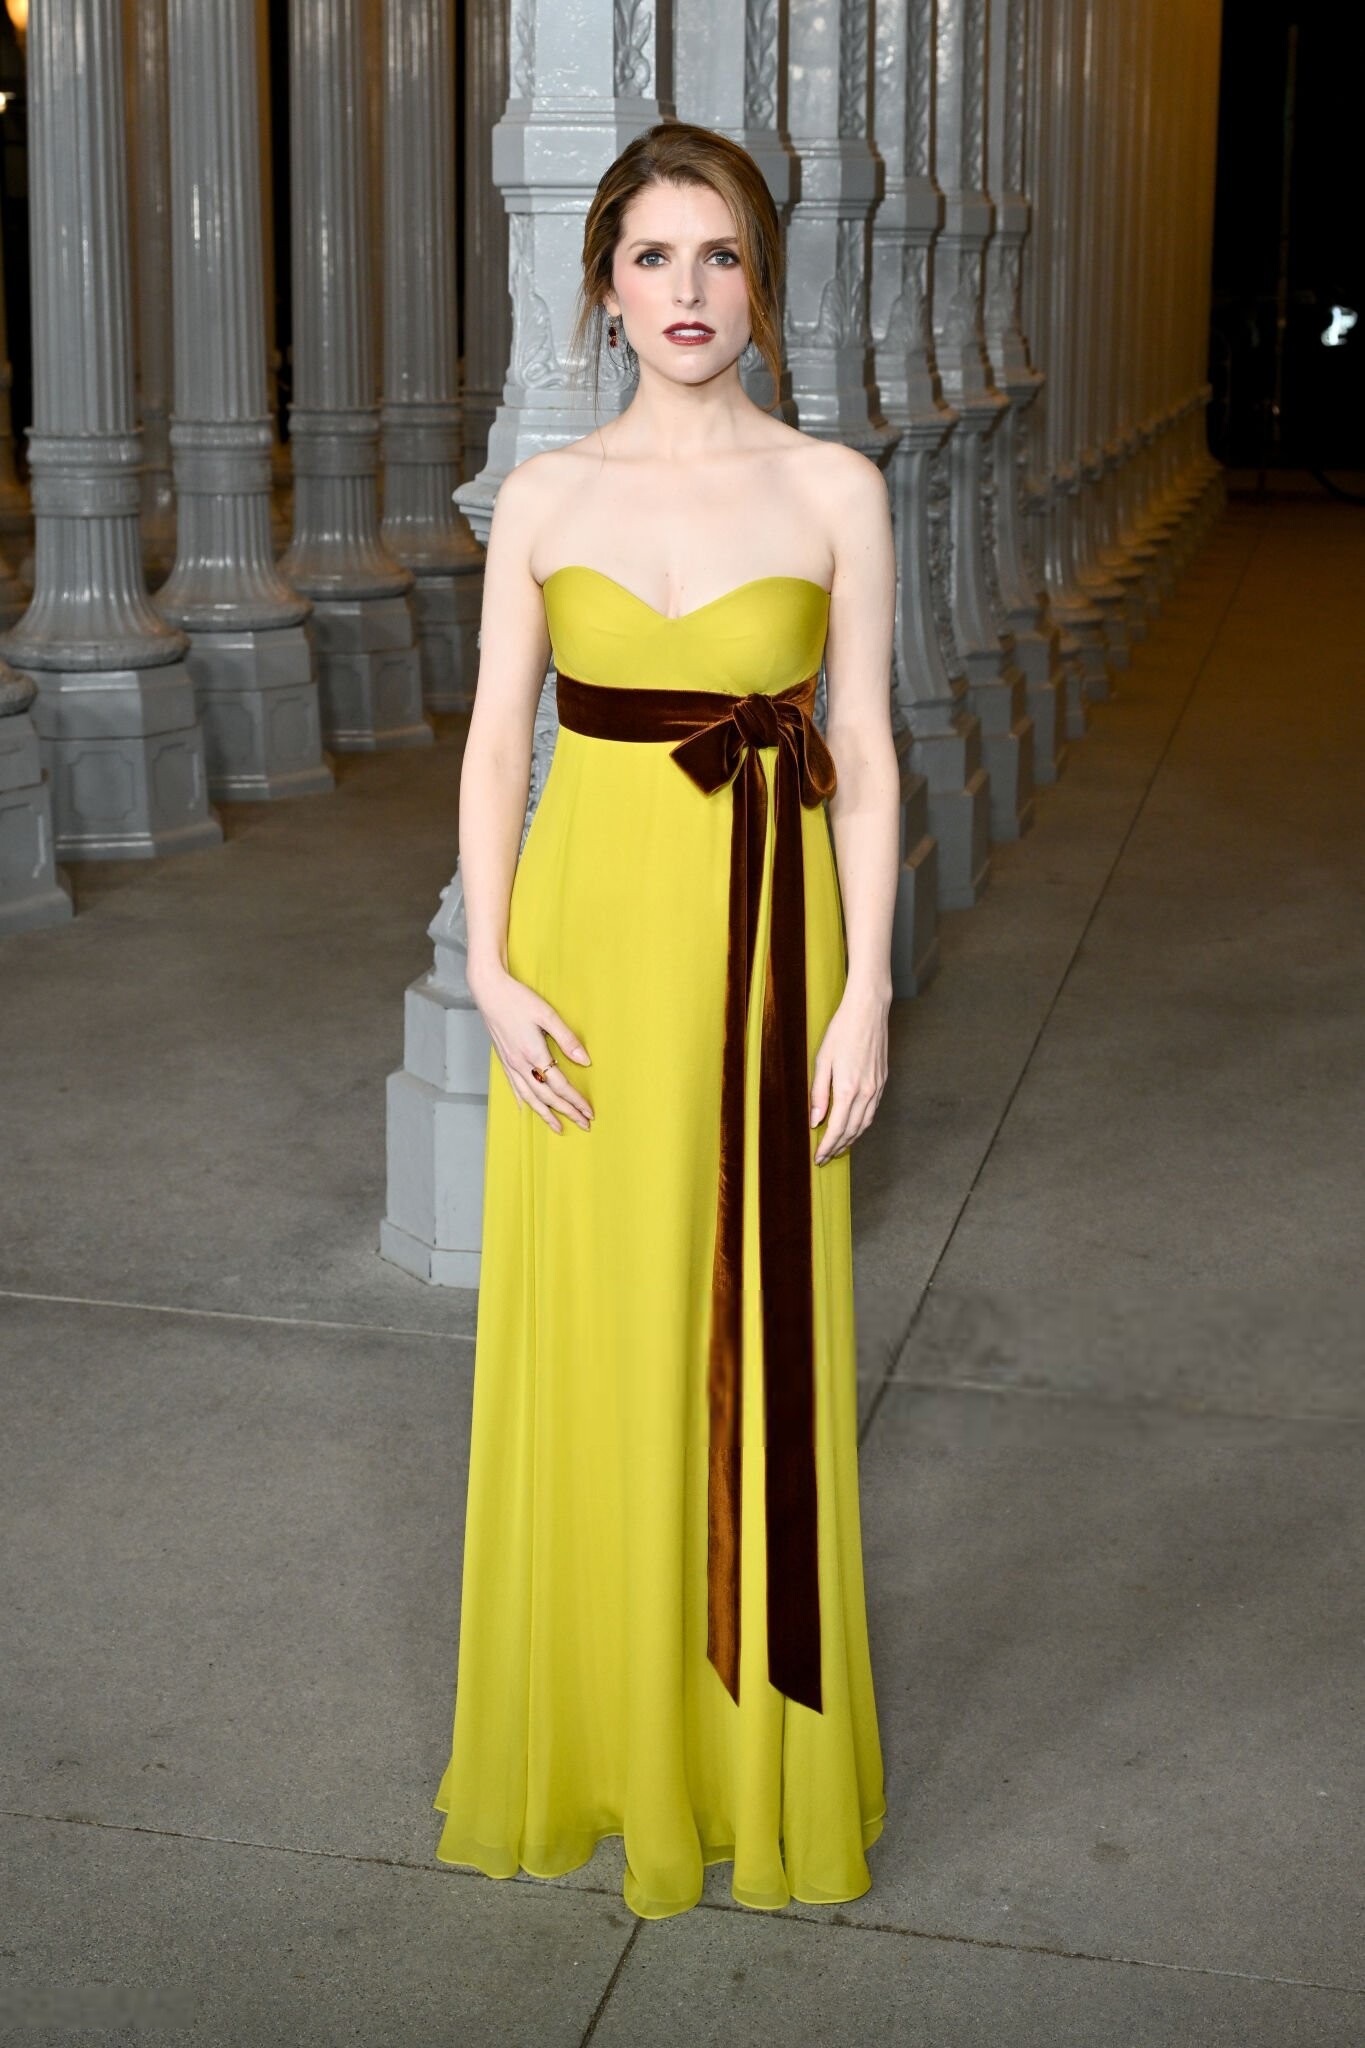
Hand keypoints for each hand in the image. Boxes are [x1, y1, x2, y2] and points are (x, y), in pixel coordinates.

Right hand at [469, 962, 593, 1133]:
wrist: (488, 990)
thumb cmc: (517, 999)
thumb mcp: (547, 1014)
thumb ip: (567, 1039)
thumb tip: (585, 1060)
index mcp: (533, 1054)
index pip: (559, 1085)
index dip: (576, 1101)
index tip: (589, 1112)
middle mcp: (520, 1064)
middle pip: (547, 1096)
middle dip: (566, 1112)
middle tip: (583, 1124)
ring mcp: (510, 1064)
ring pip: (529, 1097)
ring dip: (545, 1114)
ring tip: (558, 1127)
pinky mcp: (503, 1060)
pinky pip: (514, 1088)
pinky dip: (523, 1101)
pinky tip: (526, 1109)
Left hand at [810, 980, 888, 1164]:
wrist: (868, 1012)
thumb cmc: (842, 1031)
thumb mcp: (822, 1061)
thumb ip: (818, 1093)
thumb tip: (815, 1121)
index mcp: (848, 1089)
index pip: (837, 1128)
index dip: (827, 1146)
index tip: (818, 1158)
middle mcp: (866, 1092)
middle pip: (852, 1130)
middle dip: (838, 1147)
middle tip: (825, 1157)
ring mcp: (877, 1088)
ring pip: (865, 1123)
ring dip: (851, 1138)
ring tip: (837, 1147)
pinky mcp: (882, 1082)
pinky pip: (871, 1111)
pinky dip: (861, 1124)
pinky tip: (852, 1126)